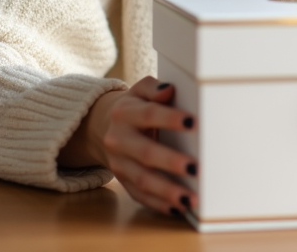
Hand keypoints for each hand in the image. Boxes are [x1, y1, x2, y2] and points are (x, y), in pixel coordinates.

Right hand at [58, 76, 197, 217]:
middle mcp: (119, 140)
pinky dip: (159, 204)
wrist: (101, 127)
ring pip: (142, 180)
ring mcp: (119, 164)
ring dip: (167, 191)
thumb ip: (154, 87)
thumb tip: (168, 90)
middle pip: (145, 152)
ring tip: (190, 198)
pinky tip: (178, 208)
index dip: (170, 118)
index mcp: (125, 113)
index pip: (149, 114)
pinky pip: (140, 196)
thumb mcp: (139, 91)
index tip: (193, 121)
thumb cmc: (133, 107)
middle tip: (195, 168)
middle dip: (170, 162)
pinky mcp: (123, 181)